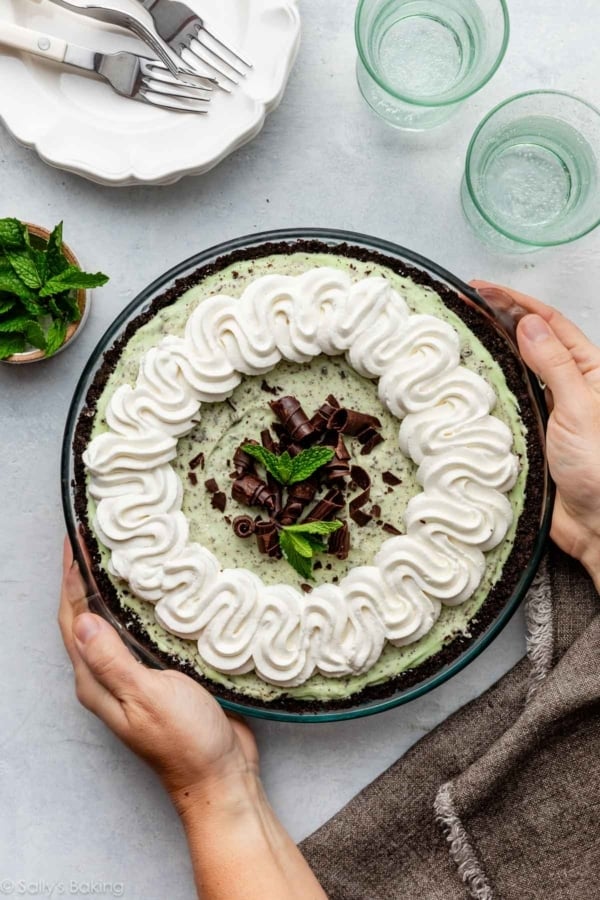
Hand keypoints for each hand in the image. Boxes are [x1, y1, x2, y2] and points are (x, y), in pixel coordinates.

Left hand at [59, 538, 326, 899]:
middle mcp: (109, 674)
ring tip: (129, 547)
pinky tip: (162, 584)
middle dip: (88, 573)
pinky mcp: (163, 671)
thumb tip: (83, 618)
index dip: (71, 576)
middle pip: (90, 613)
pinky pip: (146, 627)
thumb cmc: (184, 741)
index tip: (76, 536)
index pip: (74, 617)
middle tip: (102, 531)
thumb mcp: (147, 697)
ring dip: (117, 583)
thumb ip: (113, 660)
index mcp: (96, 681)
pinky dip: (146, 601)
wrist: (222, 775)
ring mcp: (136, 673)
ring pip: (118, 618)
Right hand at [472, 281, 599, 585]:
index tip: (481, 289)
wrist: (598, 524)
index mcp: (589, 370)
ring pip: (514, 368)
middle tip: (463, 304)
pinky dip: (486, 386)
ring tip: (461, 334)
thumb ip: (553, 365)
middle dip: (499, 317)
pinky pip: (505, 401)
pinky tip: (469, 380)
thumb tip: (527, 323)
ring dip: (491, 349)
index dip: (515, 301)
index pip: (549, 323)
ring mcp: (547, 407)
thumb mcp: (579, 408)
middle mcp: (568, 384)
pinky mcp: (530, 432)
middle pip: (530, 339)